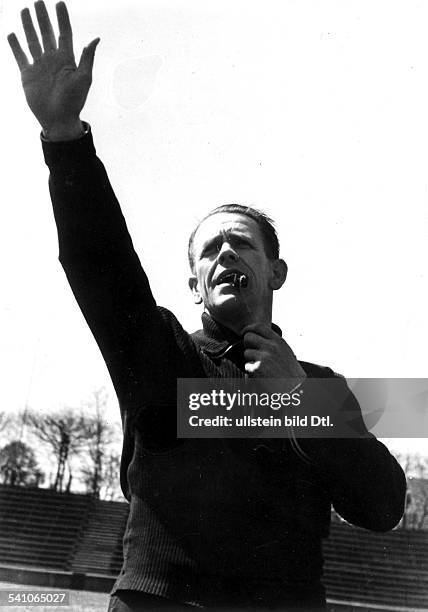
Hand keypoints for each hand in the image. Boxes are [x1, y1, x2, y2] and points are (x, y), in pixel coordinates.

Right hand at [7, 1, 98, 139]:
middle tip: (39, 2)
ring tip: (25, 10)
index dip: (62, 18)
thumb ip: (87, 58)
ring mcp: (40, 66)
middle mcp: (53, 60)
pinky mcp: (28, 75)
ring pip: (33, 41)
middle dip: (43, 18)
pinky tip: (12, 35)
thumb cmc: (74, 101)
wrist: (59, 120)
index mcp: (67, 60)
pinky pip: (20, 56)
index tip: (60, 3)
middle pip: (47, 33)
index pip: (64, 33)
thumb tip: (96, 38)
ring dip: (29, 26)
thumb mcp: (84, 79)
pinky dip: (15, 46)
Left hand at [243, 323, 306, 383]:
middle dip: (247, 344)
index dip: (249, 328)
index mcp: (279, 341)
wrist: (295, 388)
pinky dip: (251, 371)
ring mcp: (264, 357)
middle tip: (251, 352)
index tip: (245, 332)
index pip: (259, 327)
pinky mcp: (258, 368)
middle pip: (248, 337)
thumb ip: (274, 344)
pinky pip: (247, 366)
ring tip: (261, 367)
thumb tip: (258, 339)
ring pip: (246, 353)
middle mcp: (271, 347)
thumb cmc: (292, 373)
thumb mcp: (286, 352)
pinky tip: (261, 375)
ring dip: (250, 360)